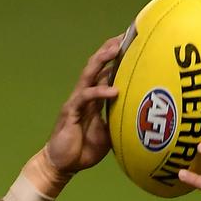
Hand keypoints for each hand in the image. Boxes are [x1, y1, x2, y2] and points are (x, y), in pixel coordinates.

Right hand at [46, 36, 120, 174]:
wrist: (62, 165)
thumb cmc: (83, 151)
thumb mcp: (106, 135)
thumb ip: (117, 122)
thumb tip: (137, 118)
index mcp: (93, 100)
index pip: (105, 73)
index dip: (115, 58)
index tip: (131, 43)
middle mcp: (84, 96)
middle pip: (96, 65)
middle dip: (109, 49)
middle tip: (124, 36)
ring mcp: (76, 102)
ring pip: (89, 74)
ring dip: (102, 60)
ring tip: (116, 49)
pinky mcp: (70, 112)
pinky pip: (86, 97)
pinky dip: (100, 92)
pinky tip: (114, 91)